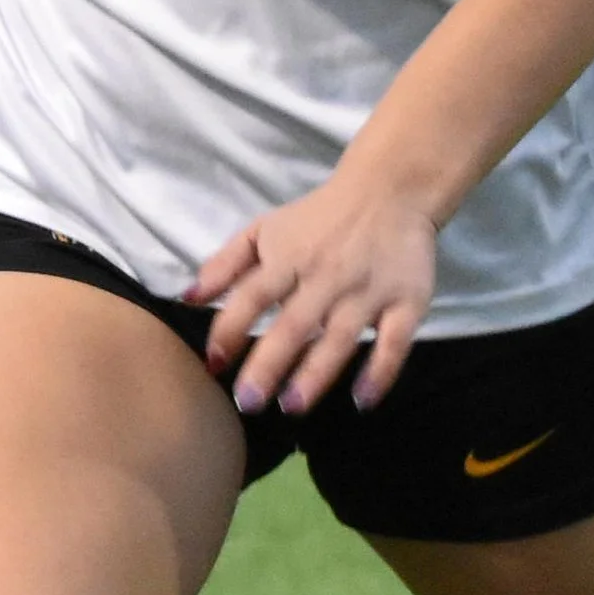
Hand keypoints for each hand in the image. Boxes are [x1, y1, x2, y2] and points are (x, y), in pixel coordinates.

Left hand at [190, 169, 437, 415]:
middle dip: (268, 365)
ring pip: (340, 337)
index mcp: (288, 258)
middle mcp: (326, 277)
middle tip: (247, 402)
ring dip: (316, 374)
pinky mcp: (406, 301)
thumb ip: (225, 264)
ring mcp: (368, 291)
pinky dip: (380, 371)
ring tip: (292, 405)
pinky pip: (394, 342)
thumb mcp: (264, 229)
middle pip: (293, 324)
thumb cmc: (318, 218)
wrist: (390, 189)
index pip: (252, 296)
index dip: (229, 329)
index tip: (213, 364)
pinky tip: (361, 400)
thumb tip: (187, 299)